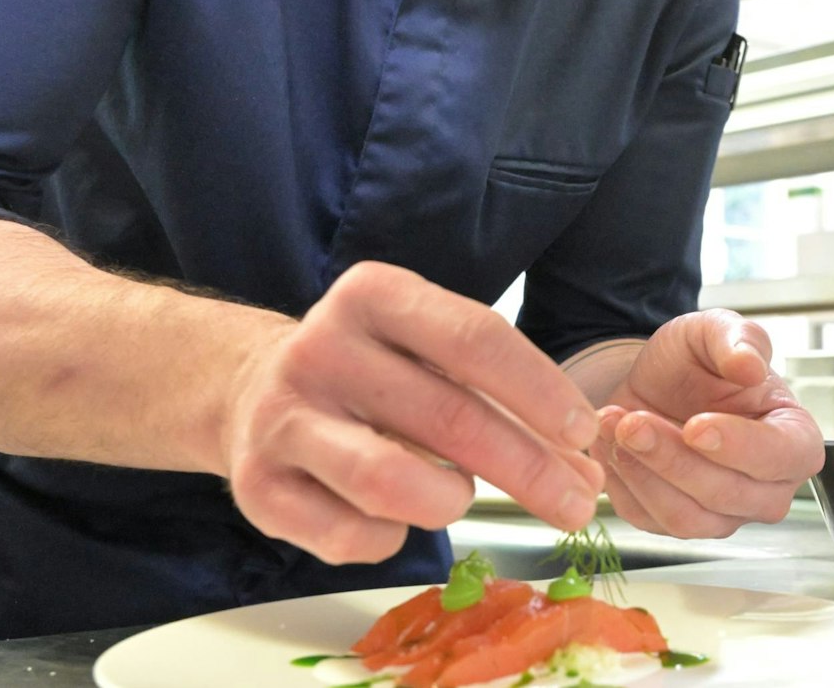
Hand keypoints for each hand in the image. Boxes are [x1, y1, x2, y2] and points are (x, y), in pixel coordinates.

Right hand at [222, 262, 602, 563]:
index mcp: (374, 296)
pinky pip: (351, 536)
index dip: (540, 390)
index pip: (475, 339)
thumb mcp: (429, 353)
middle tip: (578, 505)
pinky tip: (396, 516)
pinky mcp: (258, 489)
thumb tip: (584, 472)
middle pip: (449, 417)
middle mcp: (322, 348)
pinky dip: (393, 537)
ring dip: (452, 501)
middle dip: (529, 469)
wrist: (249, 390)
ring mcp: (283, 419)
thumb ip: (503, 400)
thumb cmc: (371, 372)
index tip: (584, 434)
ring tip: (462, 497)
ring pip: (392, 482)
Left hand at [593, 309, 823, 538]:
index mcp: (794, 438)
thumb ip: (739, 340)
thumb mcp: (713, 330)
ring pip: (687, 517)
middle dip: (673, 458)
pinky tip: (609, 445)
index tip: (695, 426)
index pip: (783, 457)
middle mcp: (768, 487)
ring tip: (615, 425)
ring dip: (643, 473)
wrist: (655, 384)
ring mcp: (726, 515)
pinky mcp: (682, 525)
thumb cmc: (697, 361)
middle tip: (633, 421)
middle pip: (728, 494)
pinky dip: (624, 484)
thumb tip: (751, 367)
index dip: (740, 447)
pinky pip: (650, 521)